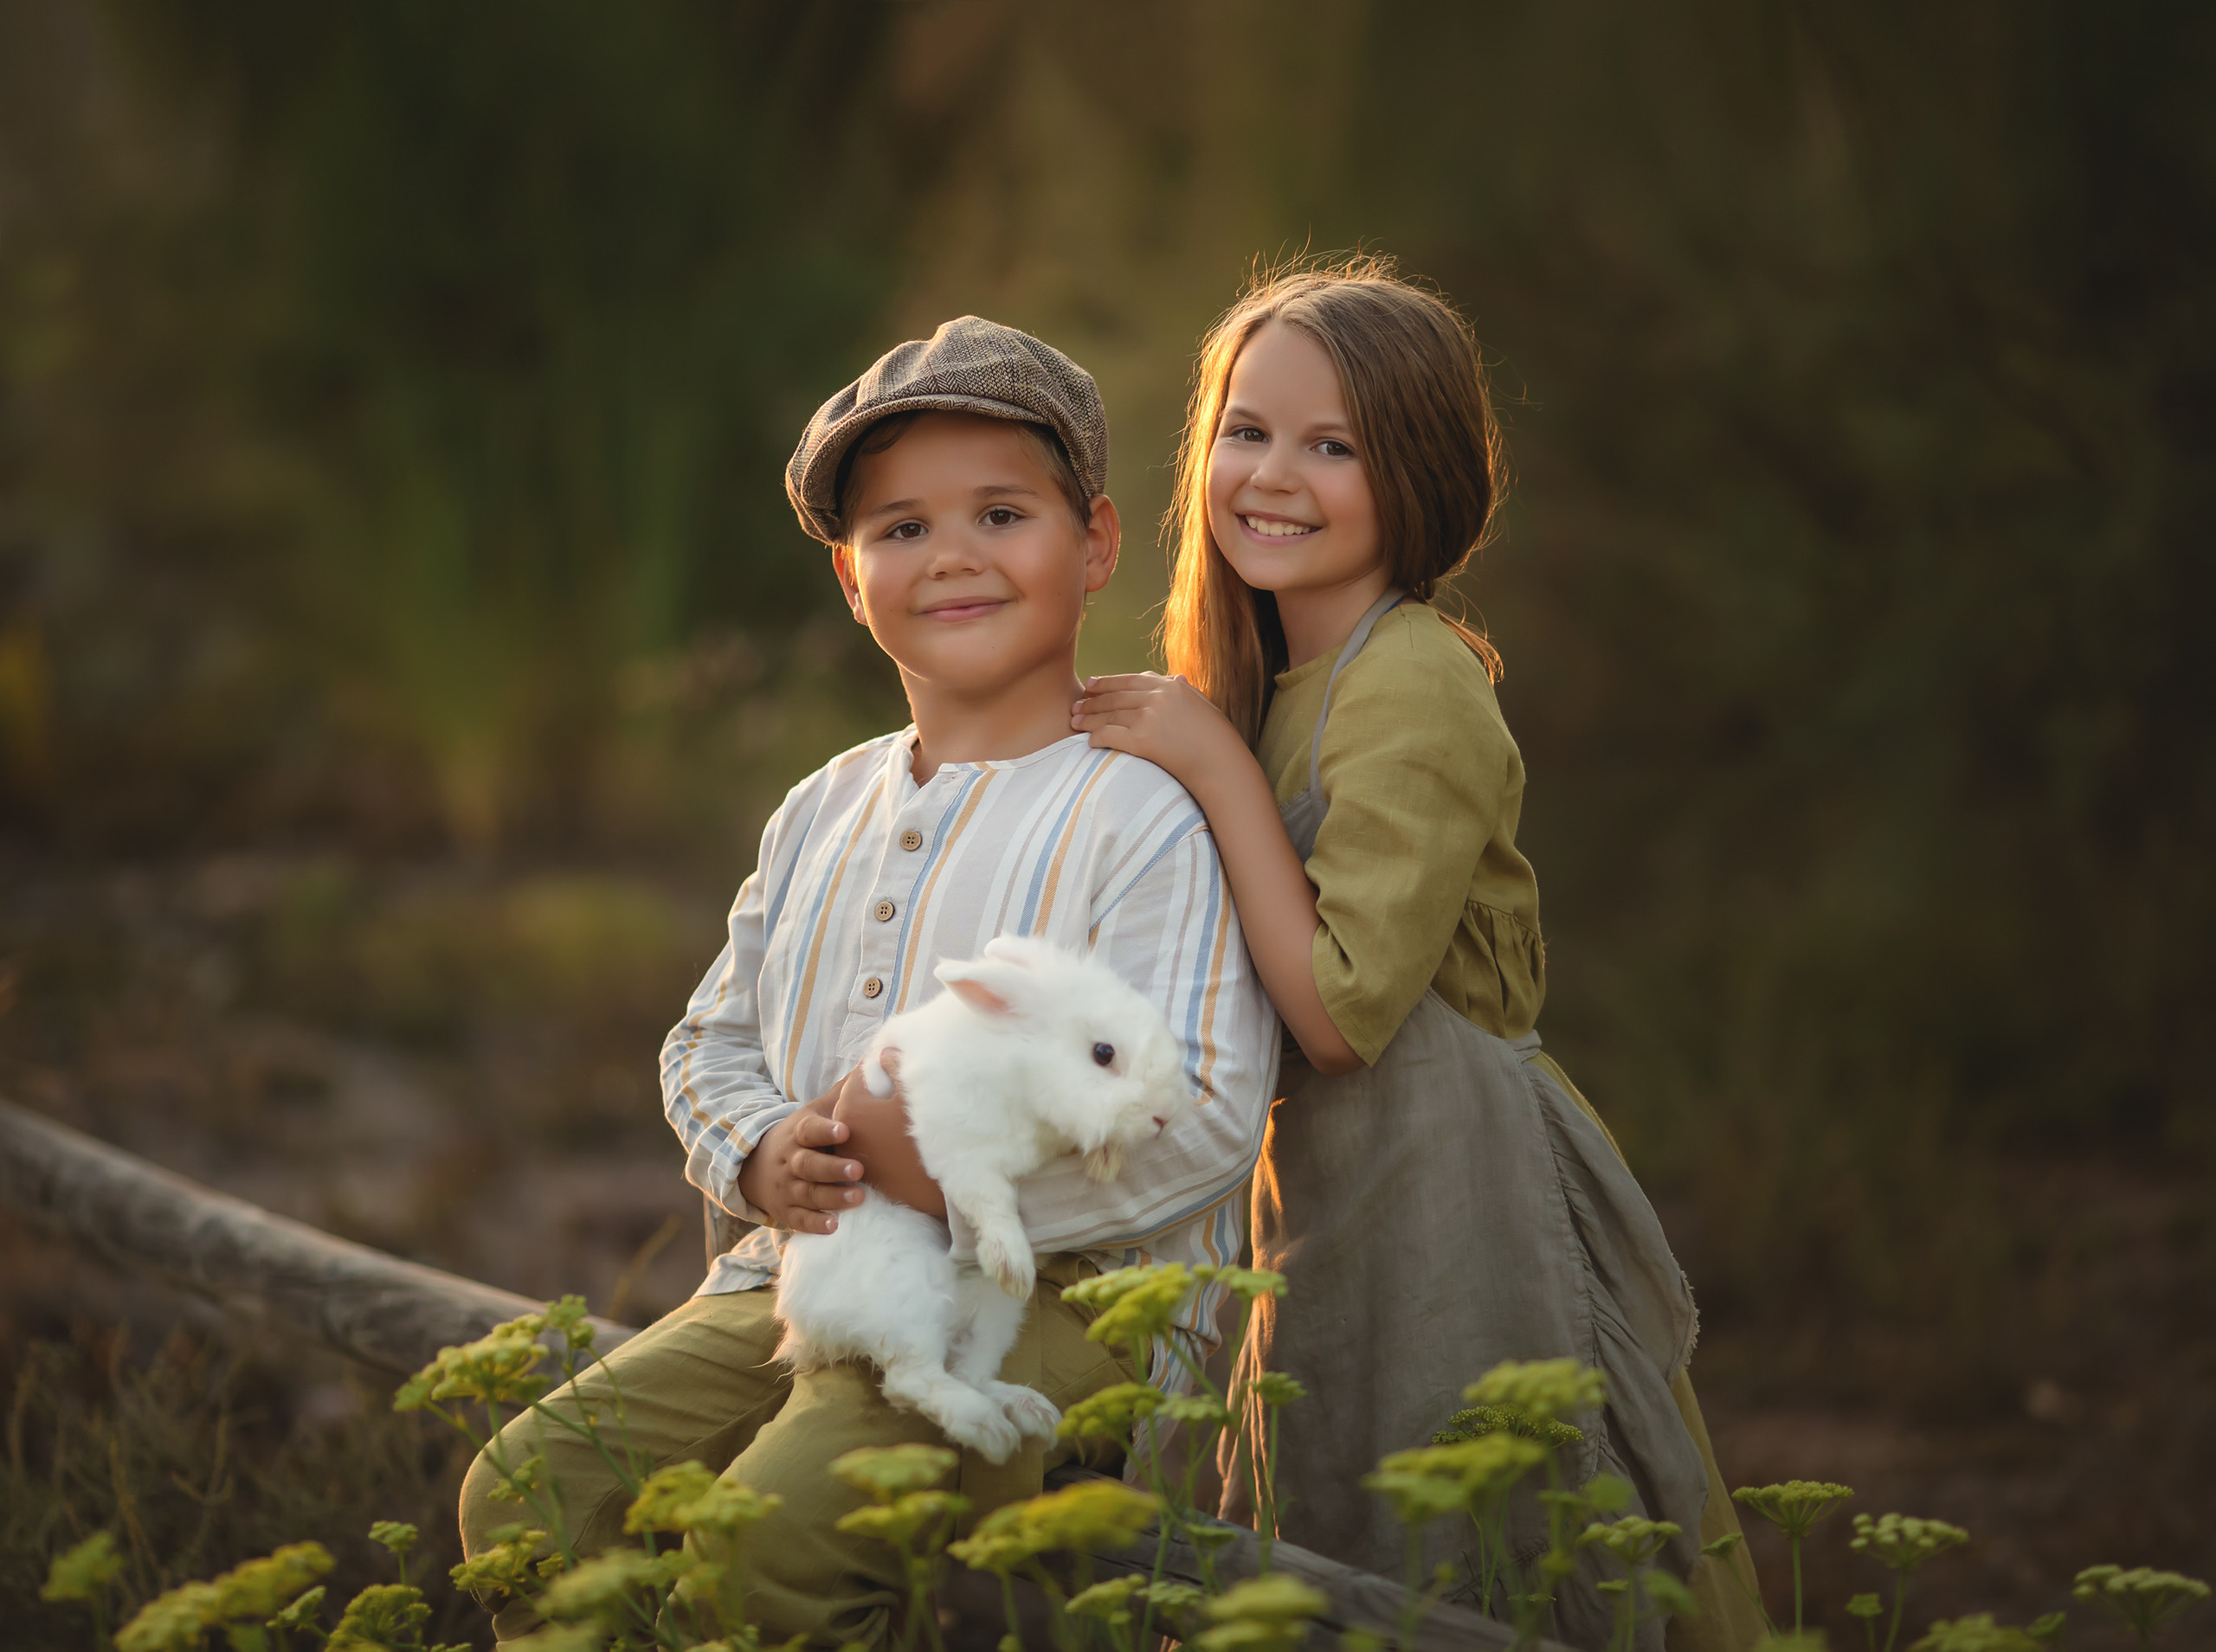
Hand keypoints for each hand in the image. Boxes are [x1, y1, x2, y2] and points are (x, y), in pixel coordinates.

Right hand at [734, 1081, 864, 1233]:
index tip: (844, 1129)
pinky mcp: (787, 1212)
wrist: (756, 1167)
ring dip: (832, 1198)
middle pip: (809, 1165)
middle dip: (833, 1169)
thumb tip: (871, 1062)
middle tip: (859, 1169)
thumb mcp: (814, 1113)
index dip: (825, 1130)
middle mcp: (791, 1162)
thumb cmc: (802, 1137)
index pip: (809, 1130)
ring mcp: (788, 1189)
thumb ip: (842, 1095)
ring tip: (858, 1198)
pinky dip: (815, 1224)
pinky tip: (833, 1226)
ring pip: (808, 1194)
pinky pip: (799, 1220)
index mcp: (799, 1134)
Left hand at [833, 1061, 947, 1219]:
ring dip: (875, 1117)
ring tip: (899, 1111)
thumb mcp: (913, 1093)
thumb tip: (884, 1053)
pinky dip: (880, 1138)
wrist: (946, 1183)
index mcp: (852, 1108)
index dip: (874, 1066)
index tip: (890, 1063)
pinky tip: (900, 1136)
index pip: (857, 1077)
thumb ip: (895, 1067)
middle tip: (896, 1085)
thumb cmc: (929, 1133)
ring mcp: (855, 1158)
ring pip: (861, 1127)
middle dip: (873, 1091)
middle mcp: (845, 1135)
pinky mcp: (869, 1177)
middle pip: (856, 1103)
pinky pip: (870, 1147)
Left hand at [1072, 672, 1244, 786]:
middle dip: (1092, 701)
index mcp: (1171, 686)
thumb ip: (1184, 691)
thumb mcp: (1202, 705)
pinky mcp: (1142, 740)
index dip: (1107, 682)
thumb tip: (1176, 678)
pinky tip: (1088, 741)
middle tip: (1075, 705)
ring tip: (1074, 722)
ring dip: (1088, 718)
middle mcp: (1158, 697)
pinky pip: (1110, 735)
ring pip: (1109, 715)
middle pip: (1115, 697)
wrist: (1222, 763)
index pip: (1130, 680)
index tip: (1091, 685)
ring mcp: (1149, 717)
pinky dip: (1096, 737)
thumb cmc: (1217, 739)